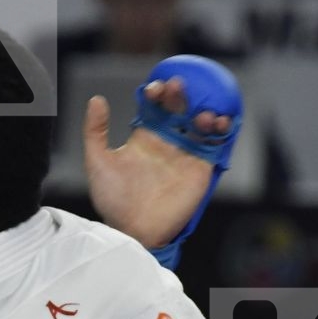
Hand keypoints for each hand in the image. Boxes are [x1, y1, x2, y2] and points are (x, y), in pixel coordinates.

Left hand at [84, 77, 233, 248]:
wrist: (135, 230)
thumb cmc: (114, 201)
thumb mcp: (98, 162)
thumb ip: (95, 131)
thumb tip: (96, 99)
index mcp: (145, 137)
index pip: (155, 106)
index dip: (158, 92)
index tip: (155, 88)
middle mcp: (167, 141)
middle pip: (180, 109)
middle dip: (180, 95)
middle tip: (178, 87)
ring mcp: (186, 153)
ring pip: (200, 123)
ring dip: (204, 110)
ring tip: (200, 112)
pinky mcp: (202, 168)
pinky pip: (216, 144)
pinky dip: (222, 129)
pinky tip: (219, 121)